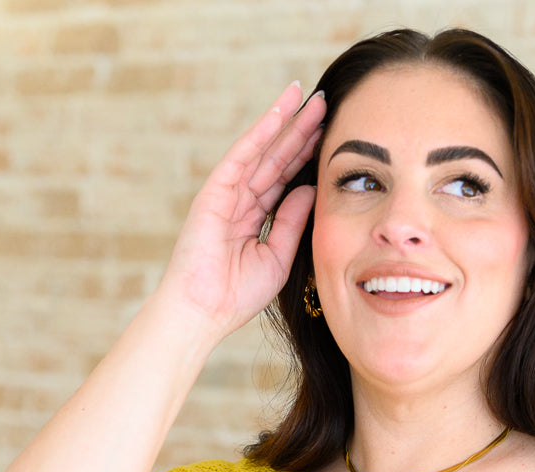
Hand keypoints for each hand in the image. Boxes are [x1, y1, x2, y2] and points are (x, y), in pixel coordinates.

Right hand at [155, 80, 326, 338]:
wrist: (204, 311)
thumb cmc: (236, 296)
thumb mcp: (278, 257)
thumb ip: (292, 222)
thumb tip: (311, 188)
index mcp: (256, 217)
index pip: (286, 178)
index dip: (307, 155)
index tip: (330, 134)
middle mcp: (241, 200)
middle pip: (277, 157)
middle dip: (301, 131)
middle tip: (325, 102)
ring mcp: (227, 193)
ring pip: (263, 150)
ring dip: (285, 122)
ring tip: (308, 96)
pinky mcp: (215, 191)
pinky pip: (242, 155)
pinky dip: (261, 132)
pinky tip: (280, 113)